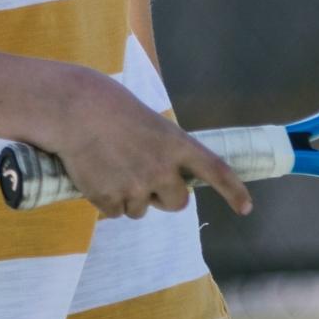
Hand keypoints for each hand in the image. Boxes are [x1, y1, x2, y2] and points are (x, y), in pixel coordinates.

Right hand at [44, 68, 254, 220]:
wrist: (73, 110)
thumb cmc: (107, 106)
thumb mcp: (147, 122)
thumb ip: (161, 149)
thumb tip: (162, 176)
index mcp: (176, 143)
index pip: (215, 171)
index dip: (233, 191)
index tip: (245, 208)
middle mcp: (162, 169)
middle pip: (177, 203)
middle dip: (163, 197)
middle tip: (142, 179)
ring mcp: (137, 186)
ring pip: (140, 210)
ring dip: (129, 197)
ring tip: (109, 167)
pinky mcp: (110, 199)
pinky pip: (115, 212)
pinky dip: (105, 200)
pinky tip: (95, 175)